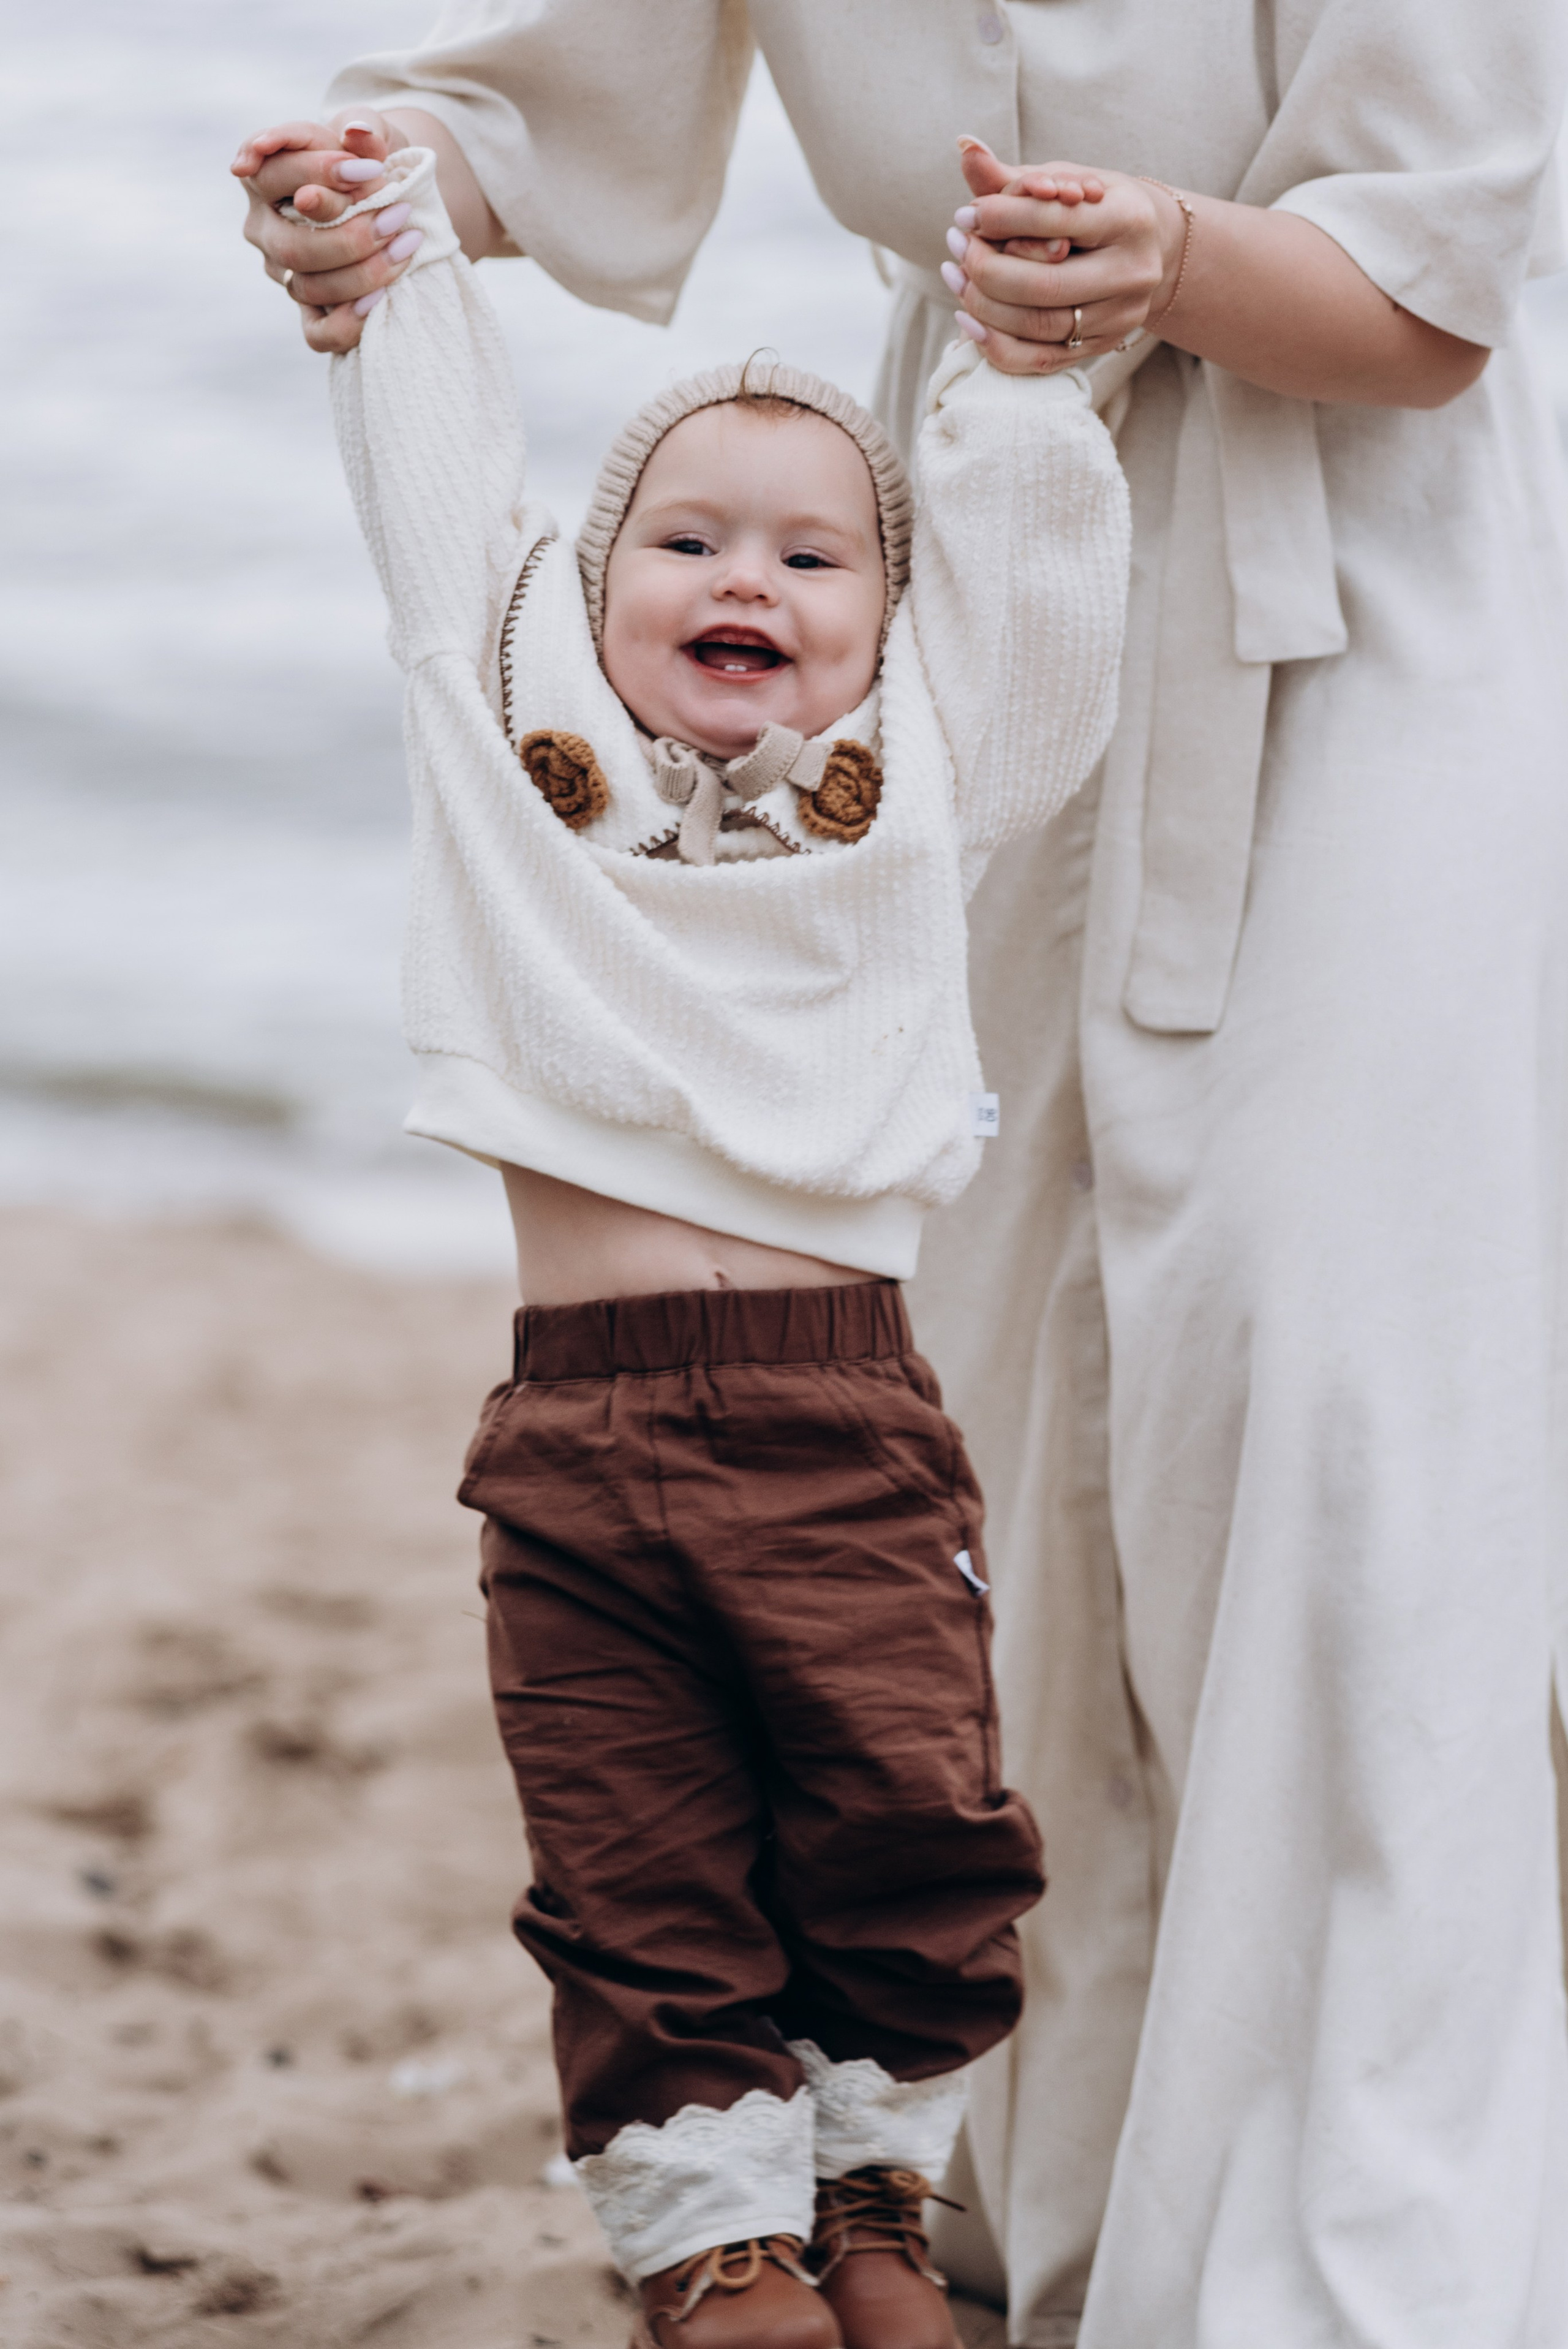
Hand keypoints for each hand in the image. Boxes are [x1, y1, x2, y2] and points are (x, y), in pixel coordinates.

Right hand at [233, 112, 423, 353]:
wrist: (393, 202)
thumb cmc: (372, 163)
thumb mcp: (374, 138)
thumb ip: (365, 129)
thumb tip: (358, 133)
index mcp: (265, 175)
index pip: (272, 172)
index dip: (316, 172)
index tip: (369, 171)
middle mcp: (264, 226)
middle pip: (289, 243)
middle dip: (348, 234)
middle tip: (397, 214)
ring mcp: (284, 272)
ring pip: (306, 285)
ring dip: (361, 271)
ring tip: (405, 245)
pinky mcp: (310, 311)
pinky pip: (318, 333)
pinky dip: (348, 322)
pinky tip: (380, 300)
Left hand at [941, 139, 1185, 374]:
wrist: (1148, 248)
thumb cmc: (1093, 206)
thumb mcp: (1063, 181)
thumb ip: (1012, 176)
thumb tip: (964, 147)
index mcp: (1129, 218)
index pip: (1056, 220)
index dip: (1002, 218)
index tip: (966, 215)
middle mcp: (1132, 273)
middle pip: (1044, 284)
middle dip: (988, 269)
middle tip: (957, 247)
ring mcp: (1120, 317)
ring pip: (1039, 325)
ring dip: (984, 305)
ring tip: (956, 277)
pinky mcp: (1102, 346)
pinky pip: (1039, 361)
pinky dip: (996, 344)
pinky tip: (968, 320)